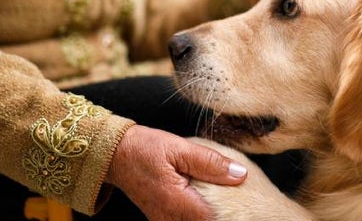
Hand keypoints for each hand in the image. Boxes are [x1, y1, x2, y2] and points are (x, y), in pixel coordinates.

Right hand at [106, 125, 247, 220]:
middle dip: (224, 215)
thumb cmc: (145, 148)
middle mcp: (170, 219)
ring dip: (210, 214)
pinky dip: (198, 214)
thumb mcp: (180, 148)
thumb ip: (211, 162)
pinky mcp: (162, 219)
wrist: (114, 154)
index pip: (214, 220)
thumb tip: (240, 174)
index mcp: (178, 203)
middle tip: (239, 201)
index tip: (247, 205)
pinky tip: (206, 200)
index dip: (233, 215)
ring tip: (224, 201)